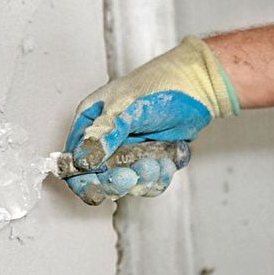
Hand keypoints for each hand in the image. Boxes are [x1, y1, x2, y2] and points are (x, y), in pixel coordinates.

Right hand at [64, 36, 238, 204]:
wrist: (199, 86)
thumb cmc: (161, 86)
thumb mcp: (126, 107)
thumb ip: (105, 133)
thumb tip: (82, 159)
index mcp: (91, 121)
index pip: (74, 158)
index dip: (81, 178)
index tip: (95, 188)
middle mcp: (106, 139)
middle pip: (98, 178)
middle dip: (116, 181)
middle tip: (130, 176)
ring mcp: (128, 151)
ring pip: (126, 183)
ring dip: (142, 178)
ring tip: (156, 161)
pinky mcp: (148, 160)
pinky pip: (148, 182)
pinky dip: (158, 177)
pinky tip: (167, 161)